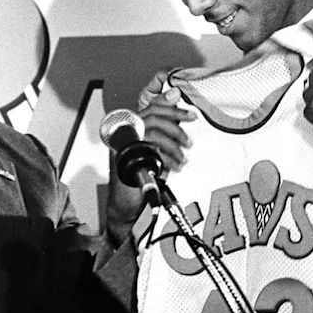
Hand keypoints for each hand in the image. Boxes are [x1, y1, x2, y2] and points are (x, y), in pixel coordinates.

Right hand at [105, 70, 196, 238]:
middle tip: (190, 135)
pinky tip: (175, 167)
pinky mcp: (125, 161)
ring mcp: (123, 147)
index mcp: (132, 130)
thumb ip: (164, 137)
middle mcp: (124, 136)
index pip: (149, 107)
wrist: (125, 208)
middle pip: (151, 116)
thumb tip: (181, 120)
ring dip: (173, 143)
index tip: (185, 107)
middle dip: (175, 120)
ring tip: (183, 158)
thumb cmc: (139, 182)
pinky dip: (167, 159)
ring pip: (151, 131)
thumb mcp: (156, 155)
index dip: (168, 104)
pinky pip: (150, 152)